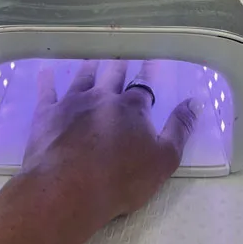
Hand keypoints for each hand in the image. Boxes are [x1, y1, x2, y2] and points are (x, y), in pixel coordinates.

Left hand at [23, 60, 200, 222]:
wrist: (68, 189)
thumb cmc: (121, 179)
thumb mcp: (164, 159)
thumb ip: (180, 128)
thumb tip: (196, 101)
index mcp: (131, 108)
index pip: (143, 85)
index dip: (148, 72)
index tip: (150, 59)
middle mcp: (103, 97)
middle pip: (112, 74)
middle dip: (118, 64)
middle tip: (120, 54)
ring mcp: (73, 103)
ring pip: (82, 77)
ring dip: (89, 66)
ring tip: (91, 57)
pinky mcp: (48, 114)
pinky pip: (47, 91)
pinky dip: (47, 79)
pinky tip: (46, 70)